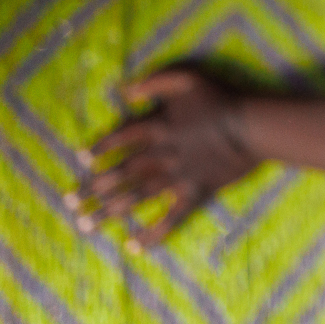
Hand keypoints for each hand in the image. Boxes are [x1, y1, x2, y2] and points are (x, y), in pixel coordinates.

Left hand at [68, 69, 258, 249]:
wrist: (255, 127)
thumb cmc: (222, 98)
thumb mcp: (187, 77)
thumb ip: (153, 82)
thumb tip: (124, 92)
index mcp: (157, 126)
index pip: (119, 139)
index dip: (99, 149)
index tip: (81, 160)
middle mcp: (161, 155)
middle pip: (119, 174)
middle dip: (92, 189)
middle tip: (70, 202)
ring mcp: (177, 177)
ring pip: (135, 198)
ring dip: (109, 213)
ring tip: (86, 226)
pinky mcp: (195, 193)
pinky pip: (171, 219)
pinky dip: (152, 234)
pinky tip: (134, 246)